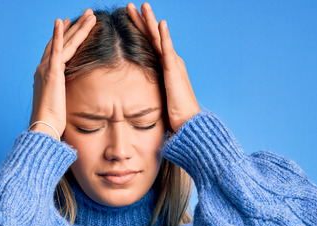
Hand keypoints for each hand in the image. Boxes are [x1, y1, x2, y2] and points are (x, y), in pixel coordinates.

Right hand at [30, 9, 96, 139]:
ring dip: (77, 27)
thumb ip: (64, 97)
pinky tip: (62, 21)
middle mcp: (43, 69)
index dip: (64, 37)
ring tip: (89, 14)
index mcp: (46, 77)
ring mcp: (46, 69)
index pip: (57, 52)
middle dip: (74, 28)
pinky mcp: (51, 72)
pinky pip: (57, 49)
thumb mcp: (60, 106)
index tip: (70, 26)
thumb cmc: (53, 124)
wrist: (44, 128)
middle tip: (86, 15)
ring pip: (65, 42)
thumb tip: (70, 101)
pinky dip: (59, 34)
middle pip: (61, 42)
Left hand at [126, 2, 199, 132]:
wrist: (188, 123)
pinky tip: (160, 24)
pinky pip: (168, 50)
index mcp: (165, 66)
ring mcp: (173, 64)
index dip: (139, 30)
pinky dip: (164, 36)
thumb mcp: (156, 97)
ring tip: (143, 6)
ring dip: (151, 21)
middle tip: (131, 5)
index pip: (149, 43)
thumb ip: (147, 90)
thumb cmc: (173, 115)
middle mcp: (170, 61)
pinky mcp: (175, 71)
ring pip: (159, 38)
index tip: (129, 18)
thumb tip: (130, 94)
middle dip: (142, 19)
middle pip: (153, 36)